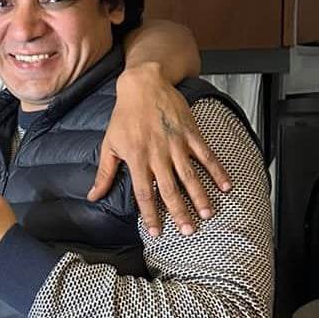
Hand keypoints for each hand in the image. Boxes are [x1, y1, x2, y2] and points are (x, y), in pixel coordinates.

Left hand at [89, 63, 231, 236]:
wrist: (143, 84)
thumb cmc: (124, 116)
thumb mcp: (109, 144)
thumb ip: (104, 174)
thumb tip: (92, 197)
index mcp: (136, 159)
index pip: (143, 194)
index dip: (150, 215)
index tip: (156, 232)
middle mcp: (157, 154)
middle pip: (169, 189)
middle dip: (180, 212)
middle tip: (189, 231)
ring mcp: (176, 143)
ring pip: (190, 175)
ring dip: (200, 197)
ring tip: (208, 215)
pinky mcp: (191, 133)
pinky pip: (206, 155)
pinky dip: (217, 171)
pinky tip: (226, 186)